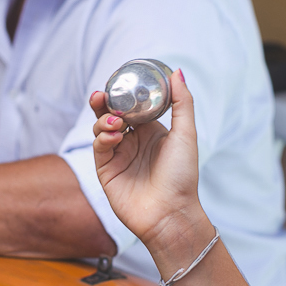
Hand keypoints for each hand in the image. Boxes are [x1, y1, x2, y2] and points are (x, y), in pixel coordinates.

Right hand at [90, 70, 203, 247]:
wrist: (171, 213)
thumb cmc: (183, 177)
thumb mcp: (186, 134)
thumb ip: (182, 102)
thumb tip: (176, 72)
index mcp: (151, 131)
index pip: (131, 106)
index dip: (122, 93)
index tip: (117, 80)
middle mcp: (133, 142)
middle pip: (111, 114)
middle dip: (103, 103)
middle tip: (100, 95)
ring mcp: (119, 156)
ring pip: (101, 129)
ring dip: (104, 121)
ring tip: (115, 123)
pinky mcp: (106, 171)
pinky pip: (99, 147)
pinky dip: (103, 138)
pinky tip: (114, 137)